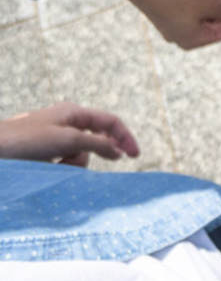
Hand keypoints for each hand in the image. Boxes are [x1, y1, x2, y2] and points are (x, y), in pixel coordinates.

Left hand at [0, 101, 138, 165]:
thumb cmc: (26, 140)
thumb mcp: (67, 139)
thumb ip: (97, 143)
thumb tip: (118, 150)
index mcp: (74, 112)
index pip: (110, 122)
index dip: (125, 137)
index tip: (134, 156)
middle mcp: (66, 123)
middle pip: (96, 141)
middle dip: (90, 154)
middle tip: (77, 162)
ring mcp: (56, 139)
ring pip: (81, 154)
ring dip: (72, 163)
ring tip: (54, 165)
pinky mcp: (46, 153)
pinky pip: (66, 162)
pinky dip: (62, 168)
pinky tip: (47, 168)